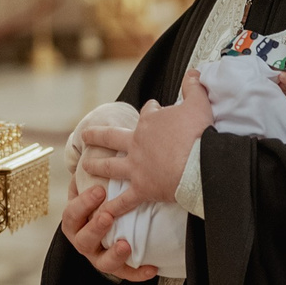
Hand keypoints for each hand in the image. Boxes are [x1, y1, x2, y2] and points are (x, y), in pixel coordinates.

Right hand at [62, 182, 156, 281]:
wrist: (104, 218)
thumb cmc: (97, 199)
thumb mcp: (87, 184)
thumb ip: (87, 174)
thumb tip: (90, 153)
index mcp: (74, 221)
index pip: (72, 214)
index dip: (83, 203)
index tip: (100, 190)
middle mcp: (82, 241)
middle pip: (83, 240)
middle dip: (96, 227)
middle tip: (108, 216)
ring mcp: (98, 256)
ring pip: (102, 262)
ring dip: (113, 254)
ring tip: (125, 245)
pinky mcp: (116, 267)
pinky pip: (126, 273)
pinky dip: (138, 273)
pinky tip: (151, 268)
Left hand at [77, 69, 212, 204]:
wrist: (201, 162)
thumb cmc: (199, 132)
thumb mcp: (199, 103)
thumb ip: (193, 87)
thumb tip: (194, 71)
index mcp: (150, 123)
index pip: (148, 113)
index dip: (151, 110)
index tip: (152, 108)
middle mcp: (137, 143)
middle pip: (112, 137)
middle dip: (98, 135)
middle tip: (86, 135)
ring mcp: (136, 167)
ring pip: (110, 166)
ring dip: (96, 166)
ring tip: (85, 166)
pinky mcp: (142, 188)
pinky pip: (124, 200)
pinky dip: (112, 207)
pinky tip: (101, 213)